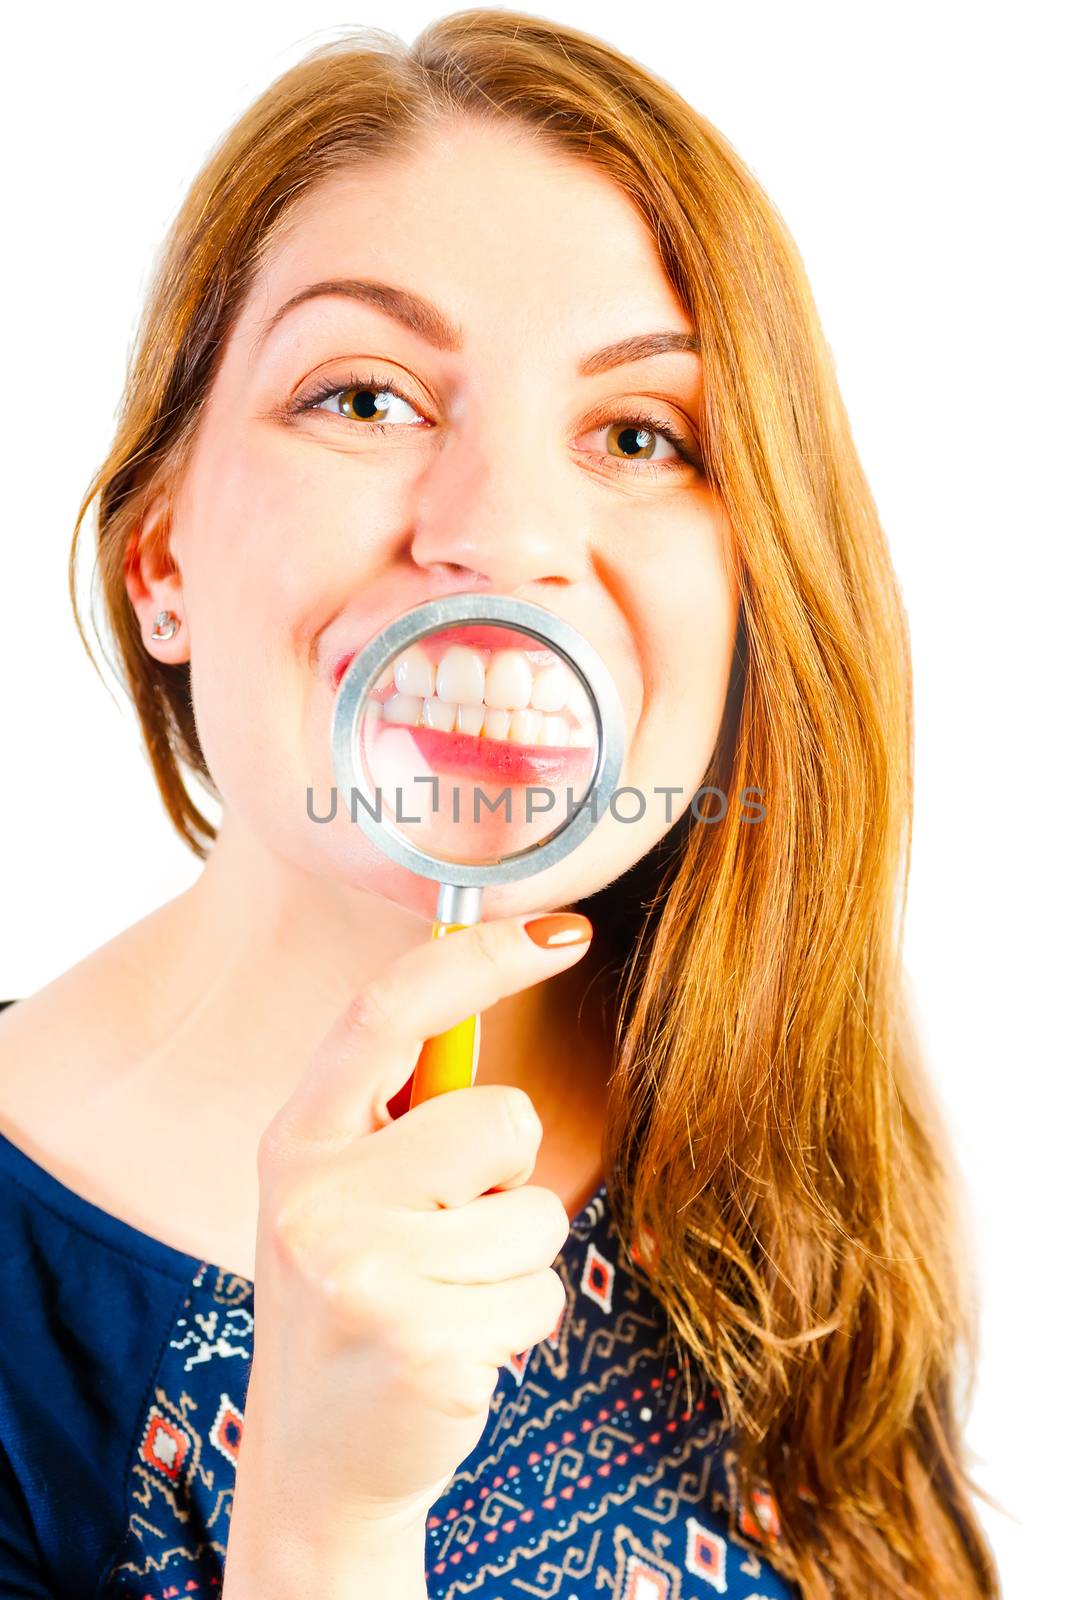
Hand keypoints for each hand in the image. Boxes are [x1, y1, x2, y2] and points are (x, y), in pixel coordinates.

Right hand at [224, 910, 592, 1580]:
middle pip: (498, 1118)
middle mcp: (315, 1192)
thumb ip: (405, 1107)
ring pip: (534, 1214)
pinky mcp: (417, 1342)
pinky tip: (453, 1352)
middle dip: (510, 1171)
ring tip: (444, 1298)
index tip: (565, 932)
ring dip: (515, 1260)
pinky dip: (518, 1322)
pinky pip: (540, 1293)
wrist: (315, 1462)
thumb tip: (511, 965)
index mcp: (299, 1134)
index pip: (389, 1011)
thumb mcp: (347, 1189)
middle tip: (448, 1230)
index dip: (480, 959)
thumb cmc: (358, 1295)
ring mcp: (360, 1270)